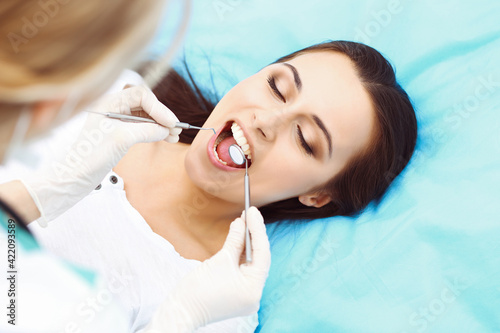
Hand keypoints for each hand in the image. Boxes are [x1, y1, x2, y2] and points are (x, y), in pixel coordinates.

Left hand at [22, 85, 180, 224]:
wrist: (75, 177)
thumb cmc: (91, 156)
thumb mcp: (122, 139)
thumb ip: (146, 130)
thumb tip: (165, 129)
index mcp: (109, 102)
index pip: (141, 95)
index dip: (159, 107)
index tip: (170, 123)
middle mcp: (113, 107)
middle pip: (145, 104)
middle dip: (162, 116)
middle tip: (176, 130)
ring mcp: (116, 121)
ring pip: (145, 116)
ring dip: (161, 125)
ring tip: (173, 136)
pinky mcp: (119, 134)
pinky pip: (141, 127)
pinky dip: (154, 132)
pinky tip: (165, 138)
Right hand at [144, 207, 270, 331]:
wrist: (180, 312)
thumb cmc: (198, 289)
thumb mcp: (220, 260)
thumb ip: (235, 240)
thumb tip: (242, 222)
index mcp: (253, 289)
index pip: (262, 253)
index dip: (258, 230)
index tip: (253, 211)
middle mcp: (254, 294)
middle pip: (259, 258)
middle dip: (254, 235)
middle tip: (250, 213)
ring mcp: (247, 295)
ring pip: (251, 263)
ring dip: (247, 242)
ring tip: (244, 220)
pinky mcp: (238, 293)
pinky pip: (243, 270)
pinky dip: (240, 254)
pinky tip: (239, 236)